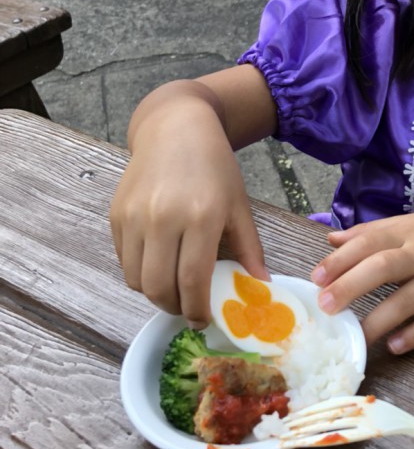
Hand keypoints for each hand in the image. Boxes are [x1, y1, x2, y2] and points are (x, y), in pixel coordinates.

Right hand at [110, 90, 267, 322]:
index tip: (204, 320)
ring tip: (173, 289)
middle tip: (188, 309)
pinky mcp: (116, 214)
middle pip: (159, 287)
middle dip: (174, 307)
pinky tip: (158, 265)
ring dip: (155, 294)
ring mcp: (135, 217)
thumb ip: (250, 247)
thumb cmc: (214, 166)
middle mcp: (163, 218)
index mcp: (200, 217)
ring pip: (137, 279)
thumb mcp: (239, 204)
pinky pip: (124, 260)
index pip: (192, 281)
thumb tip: (261, 285)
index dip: (197, 309)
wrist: (175, 127)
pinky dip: (140, 273)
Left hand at [311, 209, 413, 353]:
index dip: (341, 260)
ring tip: (355, 336)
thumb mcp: (410, 224)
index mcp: (406, 232)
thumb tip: (331, 239)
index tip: (316, 279)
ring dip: (379, 319)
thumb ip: (370, 233)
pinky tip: (395, 346)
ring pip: (408, 299)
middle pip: (384, 267)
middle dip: (352, 286)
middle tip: (326, 306)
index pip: (368, 243)